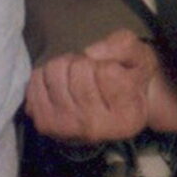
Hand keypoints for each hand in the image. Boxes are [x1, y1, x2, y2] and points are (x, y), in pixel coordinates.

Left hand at [27, 32, 176, 141]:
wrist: (110, 110)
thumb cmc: (131, 79)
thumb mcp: (141, 56)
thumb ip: (123, 46)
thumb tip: (89, 52)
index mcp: (126, 118)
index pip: (108, 72)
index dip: (110, 62)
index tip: (116, 75)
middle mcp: (96, 129)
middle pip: (78, 68)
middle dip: (86, 62)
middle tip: (94, 74)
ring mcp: (67, 129)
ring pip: (55, 70)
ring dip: (66, 66)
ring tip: (78, 79)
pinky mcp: (44, 123)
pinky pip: (36, 79)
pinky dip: (47, 75)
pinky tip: (62, 87)